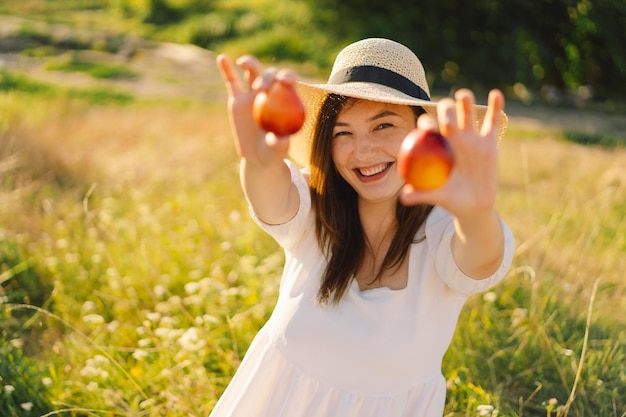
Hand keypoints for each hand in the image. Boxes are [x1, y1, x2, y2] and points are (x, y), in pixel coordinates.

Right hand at [216, 54, 294, 164]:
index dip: (287, 77)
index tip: (283, 81)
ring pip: (252, 72)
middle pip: (269, 75)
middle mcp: (270, 92)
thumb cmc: (272, 152)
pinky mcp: (237, 98)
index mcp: (285, 99)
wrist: (257, 156)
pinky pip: (231, 81)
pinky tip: (222, 58)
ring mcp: (252, 93)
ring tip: (243, 62)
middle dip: (266, 77)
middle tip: (260, 88)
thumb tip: (279, 138)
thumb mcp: (278, 150)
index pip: (289, 82)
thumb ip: (280, 144)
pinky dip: (226, 69)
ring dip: (249, 63)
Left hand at [399, 89, 504, 218]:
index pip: (428, 129)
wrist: (474, 205)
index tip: (427, 127)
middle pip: (447, 115)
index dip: (426, 123)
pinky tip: (496, 94)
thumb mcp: (436, 196)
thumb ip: (420, 194)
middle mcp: (453, 137)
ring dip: (465, 102)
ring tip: (463, 96)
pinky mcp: (489, 141)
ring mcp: (471, 137)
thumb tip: (402, 198)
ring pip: (468, 113)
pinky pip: (493, 122)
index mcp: (437, 147)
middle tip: (446, 113)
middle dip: (445, 110)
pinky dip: (496, 107)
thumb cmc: (450, 199)